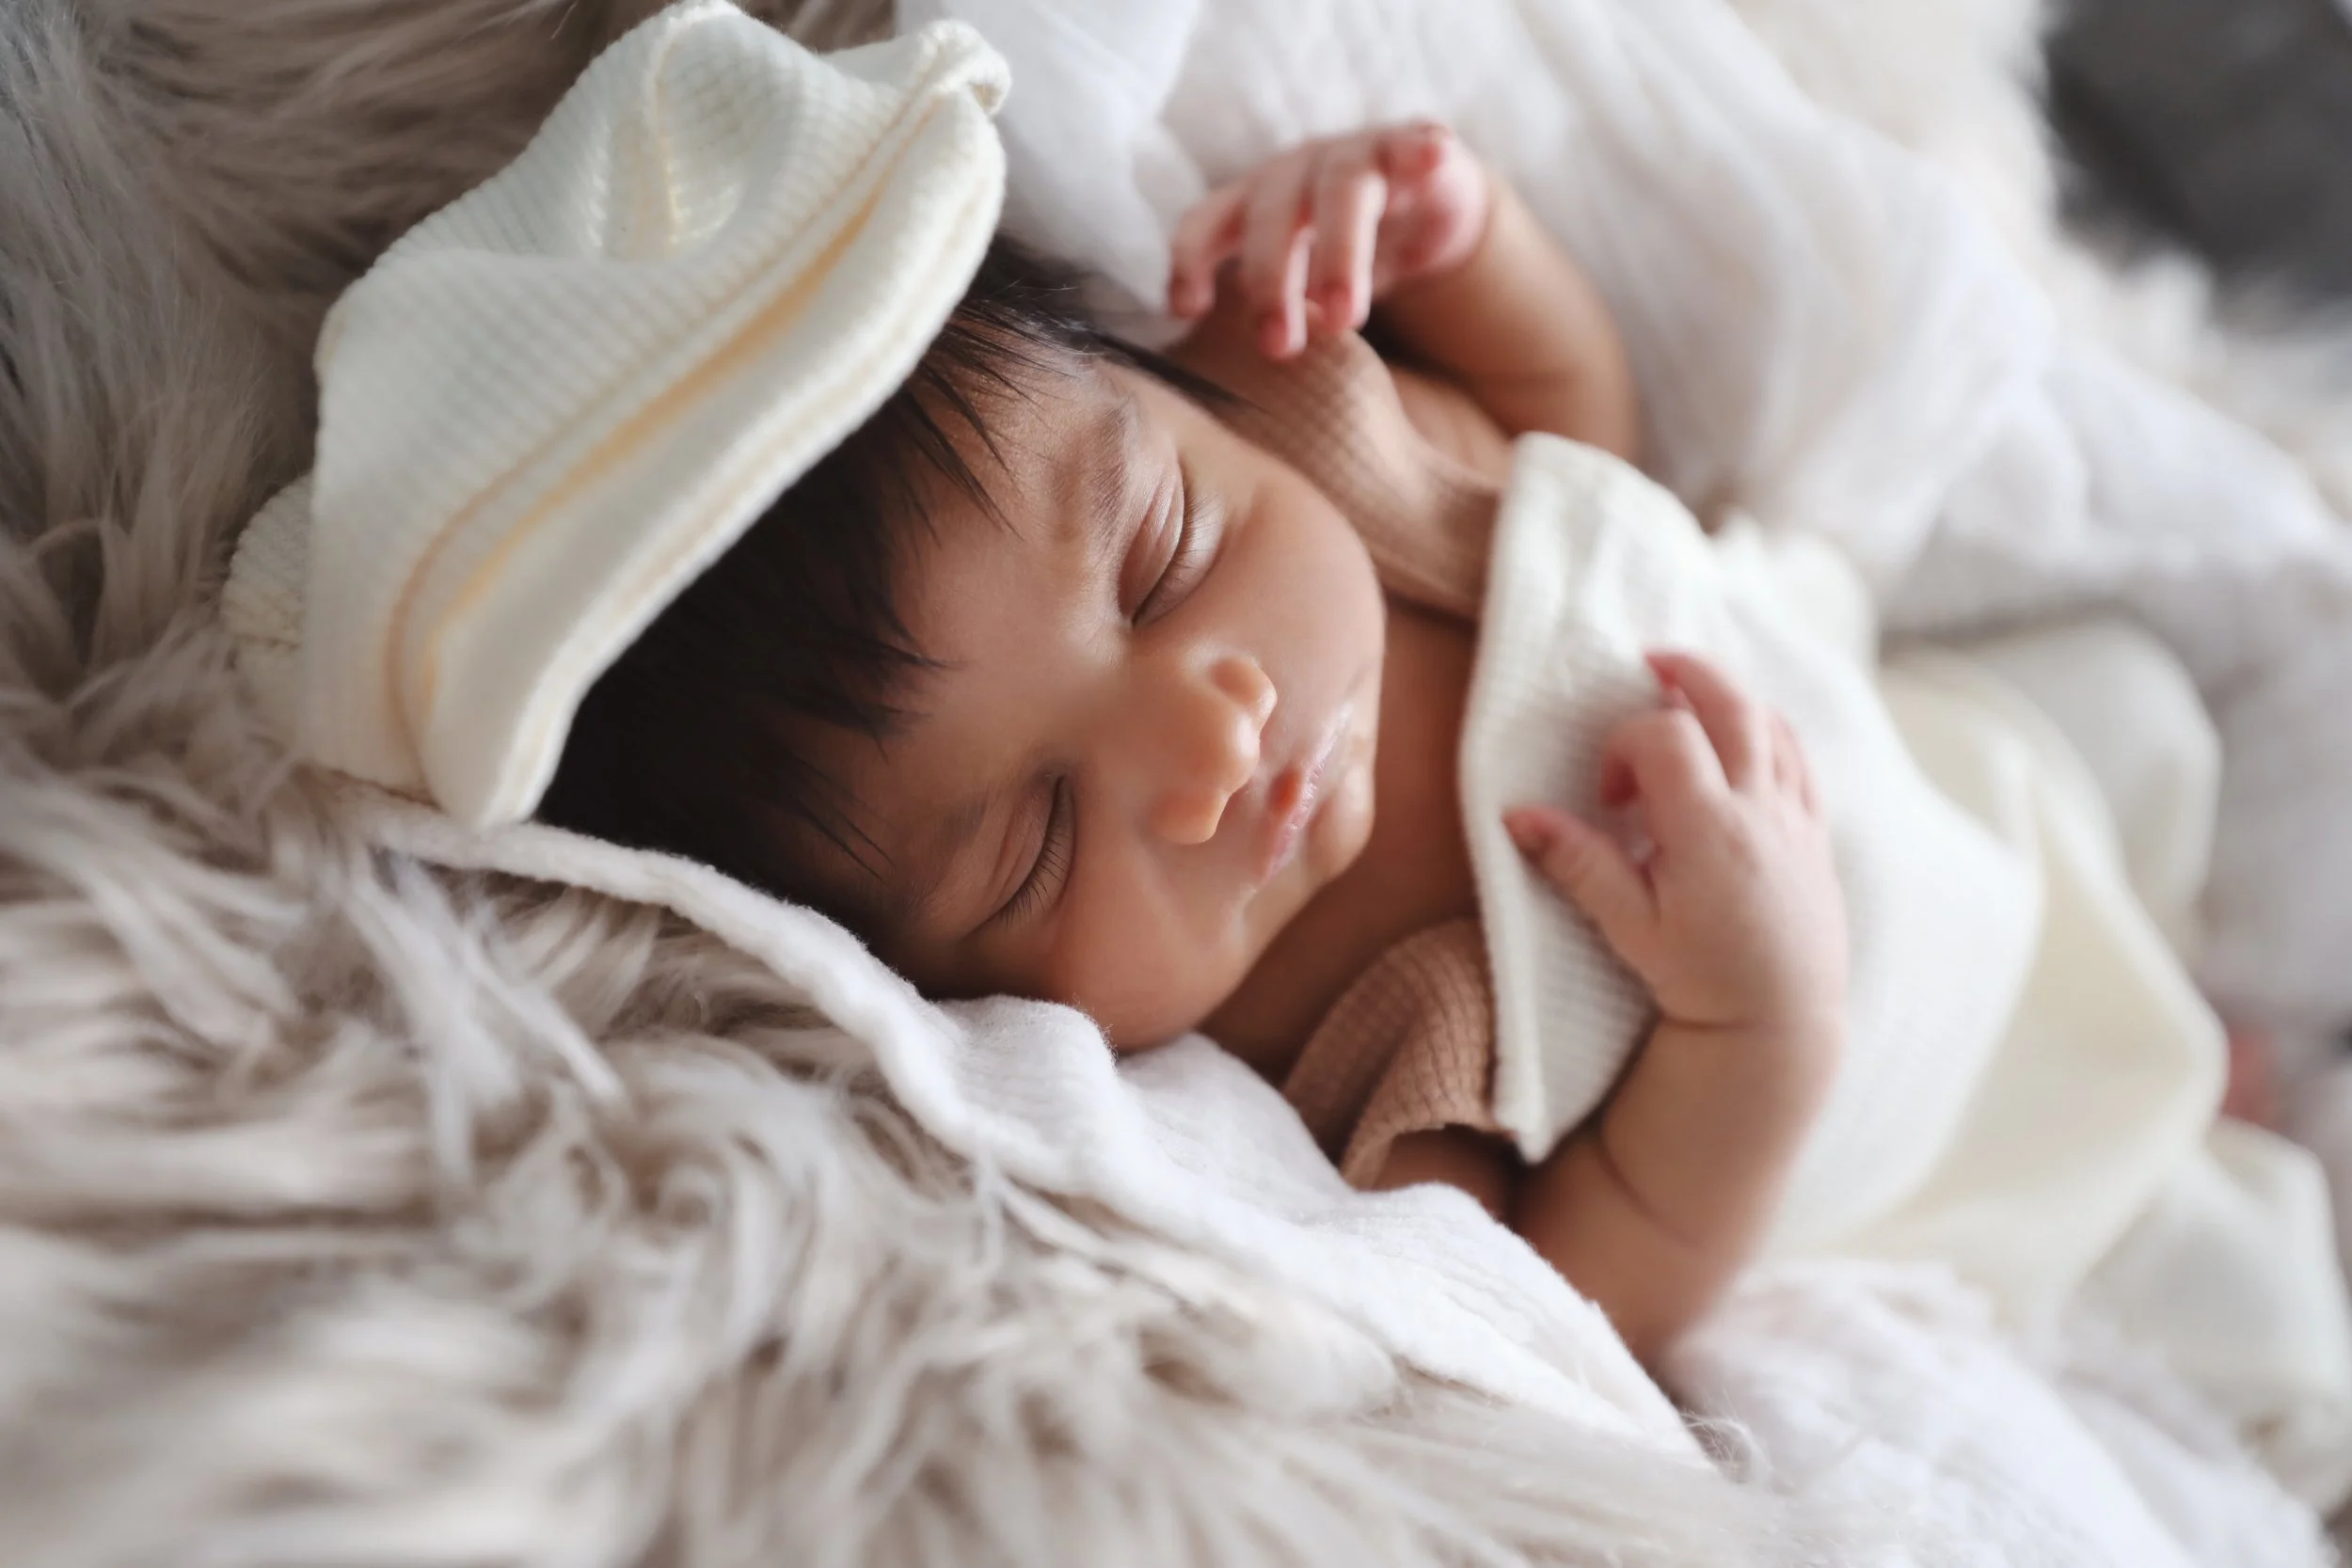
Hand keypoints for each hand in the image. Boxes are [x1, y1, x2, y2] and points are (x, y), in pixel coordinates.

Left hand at [1166, 121, 1492, 359]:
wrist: (1419, 208)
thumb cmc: (1341, 256)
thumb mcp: (1300, 289)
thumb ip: (1280, 317)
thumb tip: (1267, 362)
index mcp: (1255, 204)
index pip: (1208, 222)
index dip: (1192, 257)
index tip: (1186, 309)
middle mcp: (1297, 172)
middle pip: (1272, 212)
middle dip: (1269, 279)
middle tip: (1278, 347)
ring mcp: (1356, 155)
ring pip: (1342, 189)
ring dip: (1339, 252)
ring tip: (1344, 317)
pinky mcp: (1412, 148)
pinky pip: (1416, 145)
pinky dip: (1422, 149)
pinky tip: (1432, 156)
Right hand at [1504, 651, 1847, 1041]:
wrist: (1780, 1022)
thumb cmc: (1701, 979)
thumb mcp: (1628, 927)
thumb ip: (1577, 863)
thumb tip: (1515, 815)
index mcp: (1710, 831)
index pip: (1668, 738)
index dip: (1626, 745)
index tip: (1609, 796)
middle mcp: (1761, 812)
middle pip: (1733, 704)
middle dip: (1689, 673)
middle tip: (1652, 662)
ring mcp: (1795, 818)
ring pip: (1772, 723)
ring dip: (1729, 697)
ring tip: (1690, 694)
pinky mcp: (1815, 832)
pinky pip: (1799, 757)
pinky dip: (1768, 731)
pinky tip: (1740, 740)